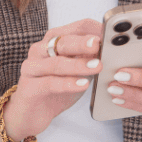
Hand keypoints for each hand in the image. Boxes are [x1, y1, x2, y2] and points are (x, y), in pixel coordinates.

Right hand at [2, 19, 103, 140]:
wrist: (31, 113)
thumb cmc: (57, 89)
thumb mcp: (77, 72)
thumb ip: (89, 59)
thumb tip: (112, 51)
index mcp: (53, 41)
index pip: (75, 28)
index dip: (93, 30)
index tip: (109, 36)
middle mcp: (40, 50)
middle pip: (62, 41)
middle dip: (82, 42)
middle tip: (99, 44)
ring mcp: (32, 67)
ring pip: (56, 63)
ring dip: (78, 64)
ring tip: (96, 66)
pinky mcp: (29, 87)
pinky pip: (49, 83)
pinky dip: (67, 83)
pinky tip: (83, 85)